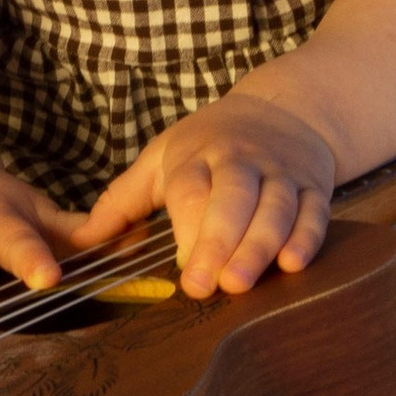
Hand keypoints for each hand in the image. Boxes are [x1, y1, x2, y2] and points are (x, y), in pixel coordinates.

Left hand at [78, 95, 335, 298]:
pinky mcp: (314, 186)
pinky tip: (292, 264)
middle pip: (233, 200)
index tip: (181, 271)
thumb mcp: (160, 158)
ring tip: (241, 284)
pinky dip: (306, 237)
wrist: (282, 108)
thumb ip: (122, 200)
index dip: (187, 230)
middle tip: (208, 287)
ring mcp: (281, 173)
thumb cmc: (209, 143)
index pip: (190, 190)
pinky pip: (314, 212)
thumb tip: (81, 241)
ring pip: (274, 208)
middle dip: (219, 243)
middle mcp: (241, 161)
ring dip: (259, 246)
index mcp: (197, 155)